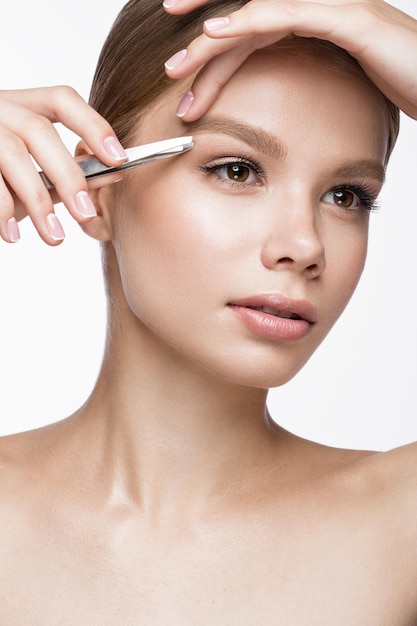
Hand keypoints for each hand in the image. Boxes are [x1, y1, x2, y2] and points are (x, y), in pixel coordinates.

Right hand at [0, 87, 125, 244]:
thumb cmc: (0, 179)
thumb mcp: (35, 173)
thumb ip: (69, 173)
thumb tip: (114, 174)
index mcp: (22, 106)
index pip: (61, 100)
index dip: (92, 125)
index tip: (119, 159)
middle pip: (39, 130)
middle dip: (68, 175)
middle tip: (86, 213)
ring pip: (12, 154)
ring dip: (38, 201)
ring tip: (54, 236)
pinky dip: (2, 209)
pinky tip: (13, 234)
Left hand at [163, 0, 416, 120]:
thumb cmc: (397, 84)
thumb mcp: (342, 84)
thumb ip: (310, 84)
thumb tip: (281, 111)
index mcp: (312, 20)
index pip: (251, 28)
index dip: (214, 47)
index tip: (185, 74)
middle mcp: (316, 5)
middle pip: (245, 17)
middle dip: (202, 42)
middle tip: (170, 70)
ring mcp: (331, 4)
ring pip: (255, 14)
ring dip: (211, 39)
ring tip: (178, 65)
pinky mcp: (345, 16)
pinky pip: (284, 14)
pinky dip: (246, 23)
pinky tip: (214, 35)